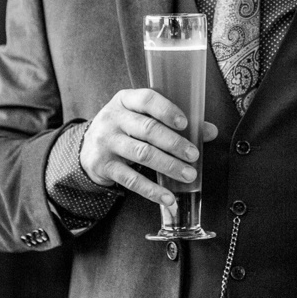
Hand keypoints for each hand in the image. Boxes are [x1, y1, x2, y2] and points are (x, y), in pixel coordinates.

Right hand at [79, 89, 217, 206]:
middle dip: (174, 143)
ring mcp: (107, 142)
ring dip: (169, 166)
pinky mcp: (104, 166)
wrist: (87, 148)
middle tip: (194, 155)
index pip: (146, 99)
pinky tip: (168, 198)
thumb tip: (209, 131)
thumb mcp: (141, 116)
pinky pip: (131, 180)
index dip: (167, 110)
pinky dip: (152, 190)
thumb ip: (174, 120)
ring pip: (142, 154)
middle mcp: (113, 119)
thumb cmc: (124, 128)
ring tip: (188, 175)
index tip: (185, 123)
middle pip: (147, 129)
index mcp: (125, 100)